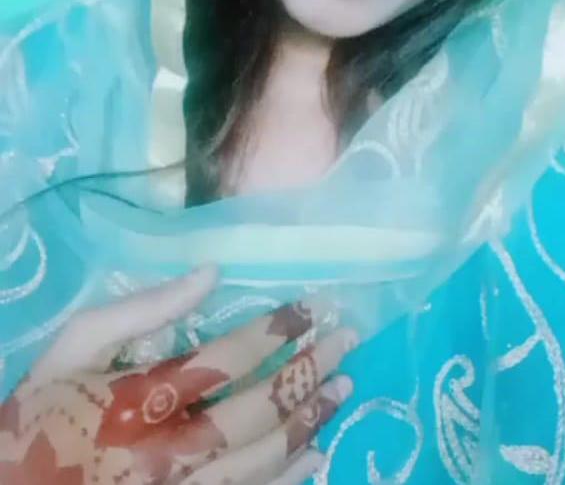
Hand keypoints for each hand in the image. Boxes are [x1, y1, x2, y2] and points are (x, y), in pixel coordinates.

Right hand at [0, 267, 356, 483]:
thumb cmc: (45, 414)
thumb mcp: (75, 345)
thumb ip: (141, 308)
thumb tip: (211, 272)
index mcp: (139, 399)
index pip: (227, 359)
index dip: (277, 331)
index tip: (312, 309)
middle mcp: (167, 452)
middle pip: (258, 410)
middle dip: (310, 370)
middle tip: (347, 340)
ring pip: (264, 461)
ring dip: (311, 420)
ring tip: (344, 386)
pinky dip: (291, 478)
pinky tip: (318, 452)